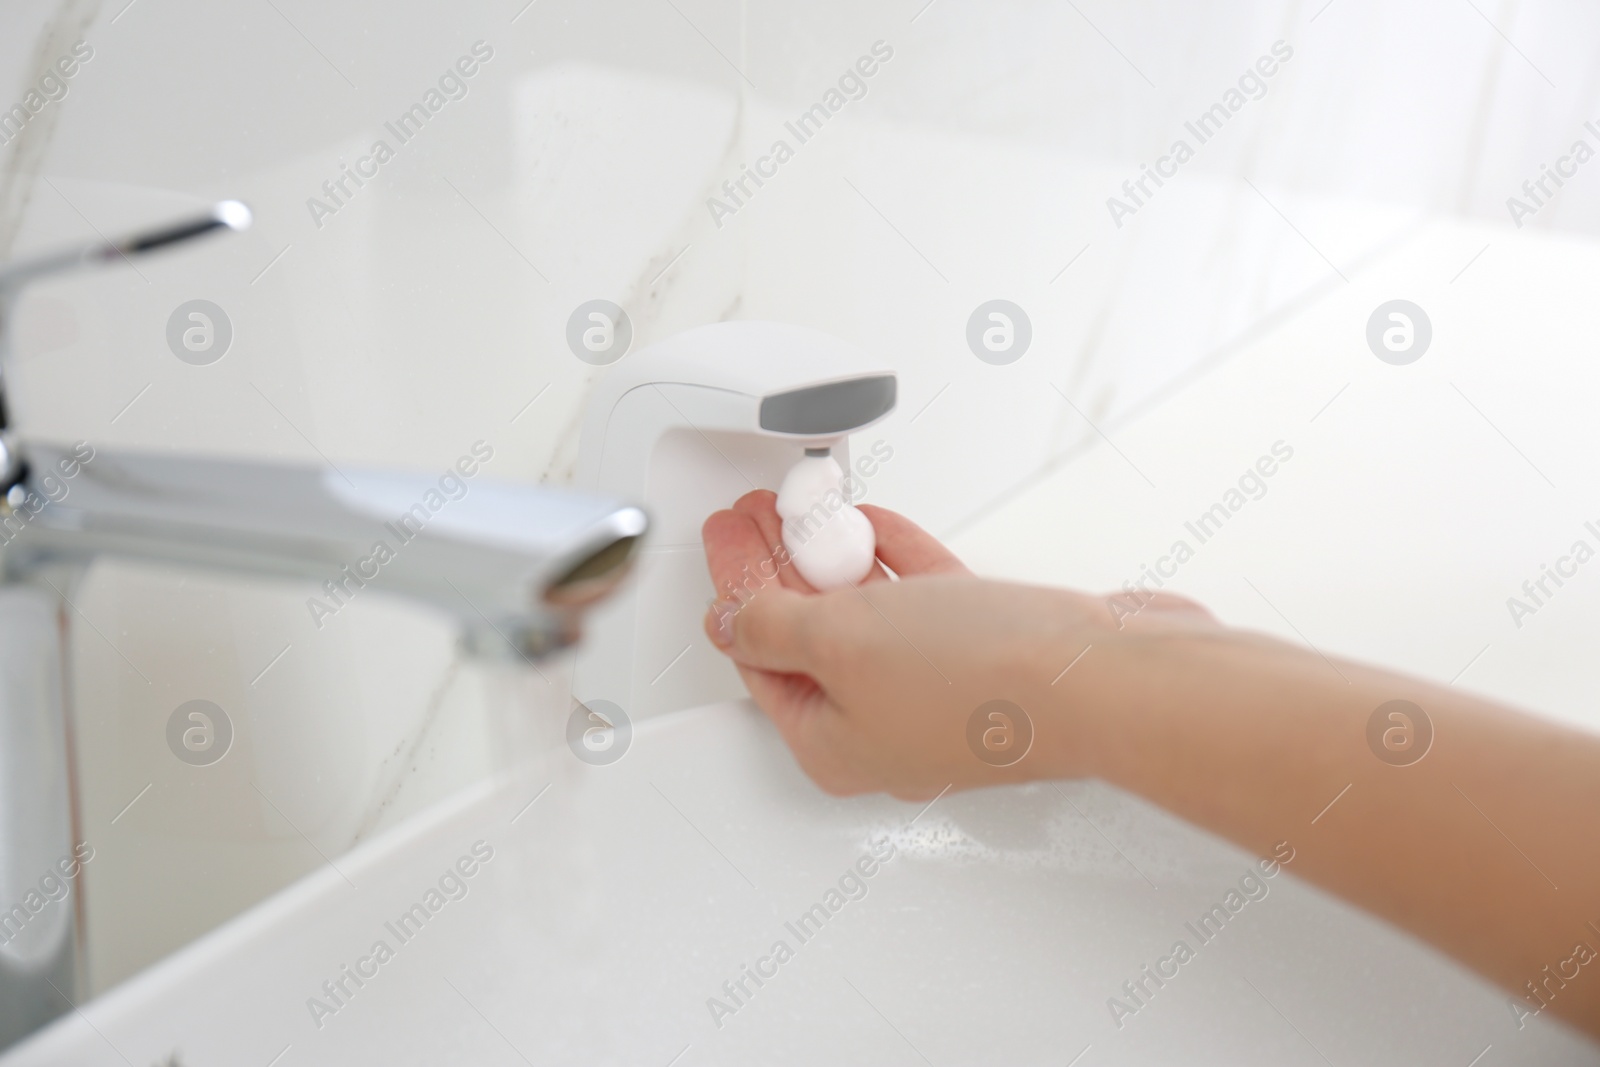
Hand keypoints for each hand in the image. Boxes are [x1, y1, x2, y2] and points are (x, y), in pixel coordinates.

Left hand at [700, 491, 1215, 798]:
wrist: (1104, 680)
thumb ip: (771, 627)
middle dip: (778, 566)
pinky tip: (877, 526)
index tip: (724, 531)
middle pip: (807, 635)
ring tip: (808, 506)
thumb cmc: (986, 681)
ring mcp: (938, 691)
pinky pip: (923, 601)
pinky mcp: (989, 655)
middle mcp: (884, 727)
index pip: (758, 657)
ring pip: (866, 614)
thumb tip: (728, 622)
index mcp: (833, 745)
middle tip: (758, 512)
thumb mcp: (840, 640)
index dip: (733, 587)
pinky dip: (895, 560)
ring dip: (833, 556)